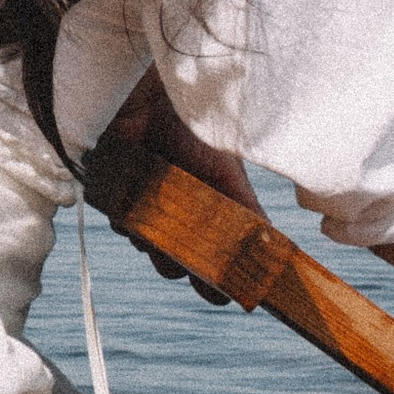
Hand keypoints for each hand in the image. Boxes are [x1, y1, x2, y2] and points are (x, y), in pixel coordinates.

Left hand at [93, 72, 256, 300]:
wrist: (151, 98)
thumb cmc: (194, 132)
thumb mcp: (227, 174)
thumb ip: (248, 211)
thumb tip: (277, 248)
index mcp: (206, 212)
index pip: (210, 263)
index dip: (214, 282)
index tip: (220, 295)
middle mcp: (175, 214)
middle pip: (174, 264)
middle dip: (178, 264)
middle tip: (183, 254)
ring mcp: (144, 206)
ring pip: (146, 246)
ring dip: (152, 240)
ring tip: (159, 211)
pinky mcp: (116, 196)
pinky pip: (121, 223)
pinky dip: (128, 217)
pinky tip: (136, 196)